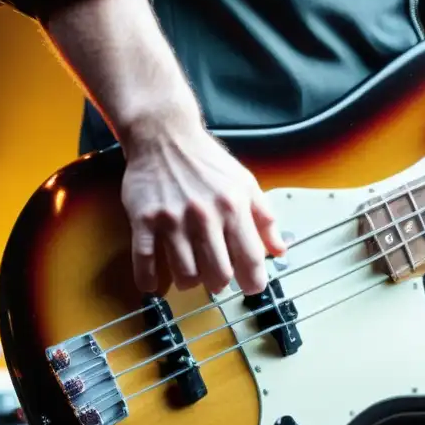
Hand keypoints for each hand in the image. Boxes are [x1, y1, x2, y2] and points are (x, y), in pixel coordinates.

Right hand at [120, 120, 286, 296]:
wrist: (164, 136)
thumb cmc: (208, 163)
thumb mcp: (246, 184)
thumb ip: (265, 219)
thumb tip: (280, 250)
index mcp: (233, 208)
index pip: (250, 258)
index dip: (254, 281)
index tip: (251, 287)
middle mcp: (205, 216)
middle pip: (218, 274)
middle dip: (220, 283)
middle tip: (218, 278)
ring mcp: (172, 219)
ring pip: (185, 274)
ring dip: (190, 282)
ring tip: (191, 273)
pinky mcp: (143, 220)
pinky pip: (144, 262)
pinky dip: (149, 280)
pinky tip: (154, 284)